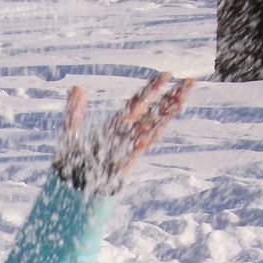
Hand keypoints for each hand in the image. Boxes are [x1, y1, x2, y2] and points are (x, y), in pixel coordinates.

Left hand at [56, 74, 192, 191]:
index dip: (152, 88)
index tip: (167, 74)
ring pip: (153, 126)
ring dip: (169, 113)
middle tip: (191, 82)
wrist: (70, 187)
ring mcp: (128, 147)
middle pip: (154, 112)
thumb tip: (76, 88)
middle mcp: (127, 134)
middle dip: (171, 97)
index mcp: (117, 124)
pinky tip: (163, 123)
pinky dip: (151, 134)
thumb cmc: (72, 163)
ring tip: (185, 98)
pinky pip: (141, 145)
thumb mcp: (72, 131)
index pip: (139, 102)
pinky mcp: (125, 160)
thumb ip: (75, 110)